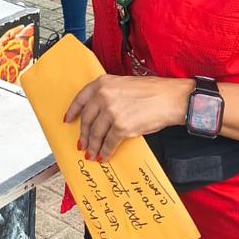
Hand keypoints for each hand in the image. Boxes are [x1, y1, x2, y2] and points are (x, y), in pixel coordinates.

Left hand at [64, 74, 193, 162]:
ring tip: (92, 153)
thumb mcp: (124, 84)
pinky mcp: (121, 127)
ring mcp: (111, 112)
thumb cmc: (152, 91)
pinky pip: (108, 143)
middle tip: (81, 143)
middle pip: (86, 119)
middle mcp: (104, 96)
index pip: (80, 98)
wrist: (170, 98)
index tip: (68, 119)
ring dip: (92, 146)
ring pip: (95, 134)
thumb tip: (99, 113)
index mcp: (103, 83)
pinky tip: (104, 156)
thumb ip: (109, 94)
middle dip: (83, 134)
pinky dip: (105, 152)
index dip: (73, 111)